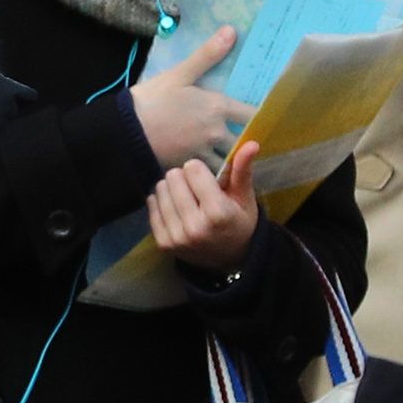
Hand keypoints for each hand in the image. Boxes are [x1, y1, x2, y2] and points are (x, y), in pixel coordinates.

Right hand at [128, 27, 250, 166]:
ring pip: (227, 161)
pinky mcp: (189, 167)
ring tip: (231, 158)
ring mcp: (203, 152)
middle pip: (243, 142)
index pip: (252, 114)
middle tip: (249, 140)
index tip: (265, 117)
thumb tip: (231, 31)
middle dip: (246, 142)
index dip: (260, 117)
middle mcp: (217, 132)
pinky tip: (209, 170)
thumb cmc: (153, 99)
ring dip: (230, 160)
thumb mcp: (180, 73)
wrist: (126, 131)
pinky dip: (211, 172)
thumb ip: (208, 55)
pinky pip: (208, 172)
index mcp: (218, 107)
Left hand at [149, 140, 265, 272]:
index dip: (200, 170)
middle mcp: (195, 227)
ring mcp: (177, 237)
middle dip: (185, 178)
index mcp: (218, 213)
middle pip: (173, 177)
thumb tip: (250, 143)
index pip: (193, 169)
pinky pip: (151, 206)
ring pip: (160, 189)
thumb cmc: (239, 222)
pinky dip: (161, 202)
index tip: (207, 179)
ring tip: (186, 199)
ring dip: (172, 189)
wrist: (231, 259)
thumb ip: (243, 170)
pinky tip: (176, 208)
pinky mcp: (163, 243)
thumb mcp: (245, 197)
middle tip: (196, 190)